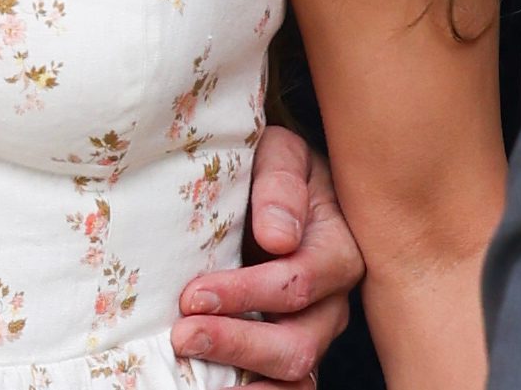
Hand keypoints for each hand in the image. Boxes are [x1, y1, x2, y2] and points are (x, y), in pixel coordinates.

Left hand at [172, 124, 360, 386]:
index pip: (298, 283)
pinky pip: (289, 385)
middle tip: (184, 334)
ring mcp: (317, 328)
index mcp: (336, 248)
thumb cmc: (276, 166)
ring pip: (296, 372)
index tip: (193, 295)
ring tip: (192, 361)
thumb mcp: (280, 154)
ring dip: (243, 372)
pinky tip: (219, 386)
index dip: (246, 294)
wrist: (281, 181)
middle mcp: (334, 298)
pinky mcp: (294, 343)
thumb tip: (278, 236)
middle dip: (239, 342)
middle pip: (300, 341)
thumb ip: (281, 183)